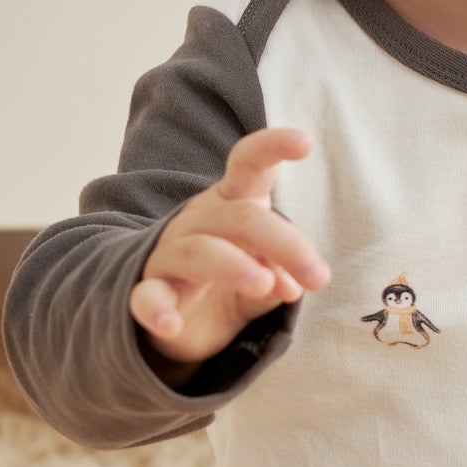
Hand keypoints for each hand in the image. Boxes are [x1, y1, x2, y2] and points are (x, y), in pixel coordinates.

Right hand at [130, 126, 330, 363]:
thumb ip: (279, 272)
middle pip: (242, 217)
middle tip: (319, 277)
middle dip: (284, 244)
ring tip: (266, 286)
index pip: (249, 163)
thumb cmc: (229, 273)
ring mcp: (170, 254)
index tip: (305, 142)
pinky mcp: (147, 291)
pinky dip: (157, 310)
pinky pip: (146, 296)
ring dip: (235, 267)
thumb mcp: (262, 268)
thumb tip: (292, 287)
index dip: (273, 147)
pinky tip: (170, 324)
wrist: (171, 308)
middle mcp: (199, 220)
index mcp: (231, 201)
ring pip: (201, 252)